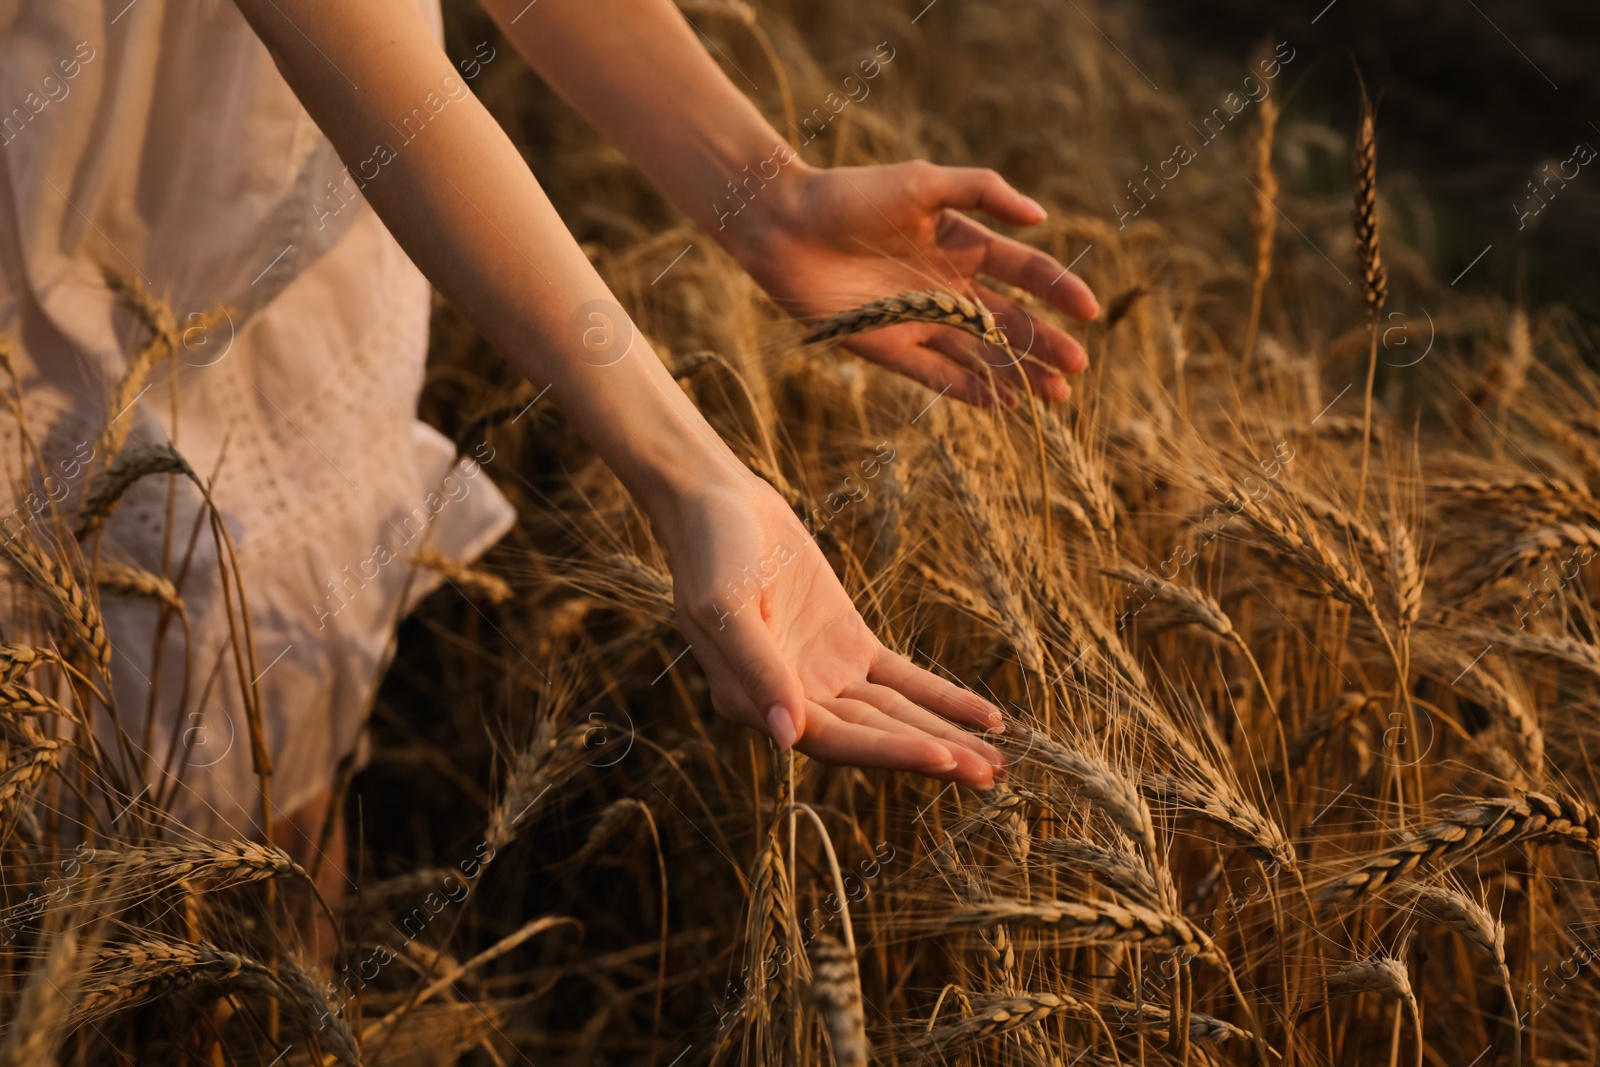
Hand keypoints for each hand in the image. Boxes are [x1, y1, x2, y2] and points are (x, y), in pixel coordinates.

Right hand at [653, 468, 1004, 788]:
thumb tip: (787, 738)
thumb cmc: (710, 552)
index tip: (944, 759)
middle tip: (992, 776)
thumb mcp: (725, 606)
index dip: (889, 752)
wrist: (719, 503)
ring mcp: (824, 675)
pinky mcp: (850, 646)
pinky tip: (985, 717)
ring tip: (998, 763)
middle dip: (932, 754)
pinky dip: (942, 698)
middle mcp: (792, 702)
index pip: (833, 741)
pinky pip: (903, 680)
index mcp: (754, 704)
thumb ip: (757, 671)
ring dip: (944, 736)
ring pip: (895, 715)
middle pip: (873, 737)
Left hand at [724, 159, 1099, 407]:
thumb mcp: (923, 182)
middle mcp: (948, 286)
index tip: (1089, 310)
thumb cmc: (852, 195)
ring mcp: (921, 319)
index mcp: (963, 244)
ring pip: (981, 354)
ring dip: (1019, 375)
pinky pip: (938, 374)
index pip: (1024, 272)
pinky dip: (970, 389)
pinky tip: (1004, 404)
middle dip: (1046, 345)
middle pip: (1010, 322)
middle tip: (1078, 369)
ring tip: (1055, 397)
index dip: (1059, 290)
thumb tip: (1041, 217)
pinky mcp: (890, 347)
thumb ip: (982, 192)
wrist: (785, 226)